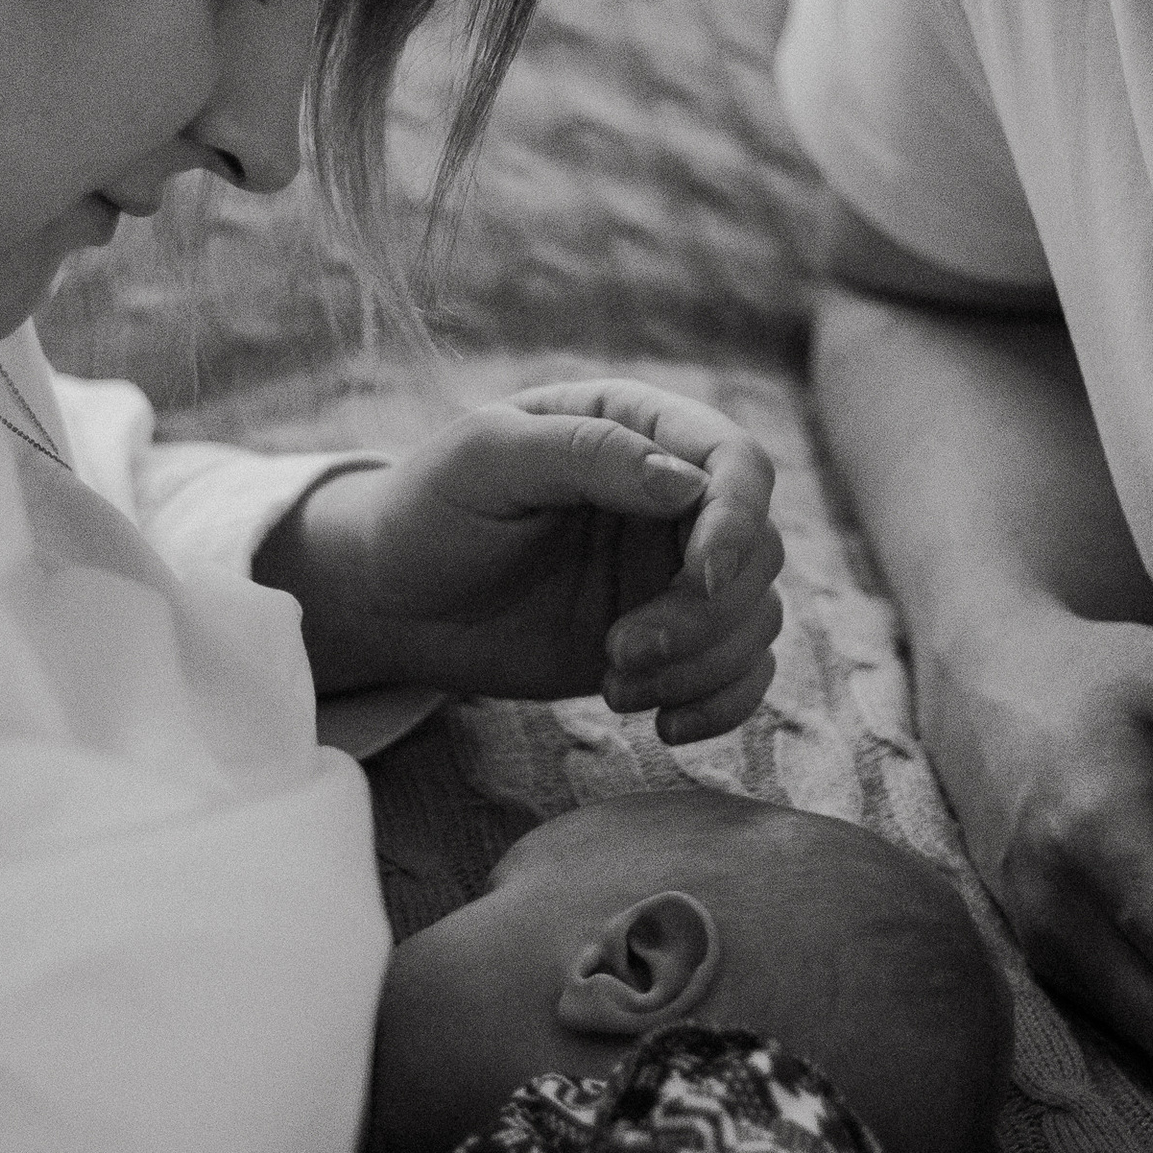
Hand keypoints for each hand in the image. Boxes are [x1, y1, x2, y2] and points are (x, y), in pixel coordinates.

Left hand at [293, 382, 782, 735]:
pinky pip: (740, 671)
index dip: (737, 520)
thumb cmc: (429, 510)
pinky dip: (721, 703)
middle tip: (620, 650)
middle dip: (702, 614)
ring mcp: (672, 571)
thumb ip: (584, 454)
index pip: (737, 462)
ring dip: (701, 664)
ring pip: (755, 617)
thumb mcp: (486, 460)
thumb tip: (687, 483)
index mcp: (638, 428)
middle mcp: (673, 497)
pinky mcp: (669, 640)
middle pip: (759, 551)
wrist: (394, 600)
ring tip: (615, 685)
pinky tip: (665, 724)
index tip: (699, 577)